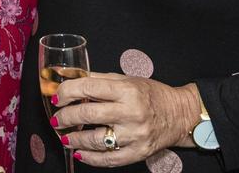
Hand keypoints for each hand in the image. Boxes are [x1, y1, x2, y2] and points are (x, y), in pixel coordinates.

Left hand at [53, 72, 199, 166]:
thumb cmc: (151, 94)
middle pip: (88, 115)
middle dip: (66, 117)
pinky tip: (80, 153)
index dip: (66, 92)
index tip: (57, 98)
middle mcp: (131, 112)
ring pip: (96, 140)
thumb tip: (68, 78)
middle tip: (57, 119)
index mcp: (127, 90)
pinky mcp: (139, 152)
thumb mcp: (126, 79)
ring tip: (64, 137)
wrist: (181, 114)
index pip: (88, 88)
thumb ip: (97, 79)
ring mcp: (136, 135)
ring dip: (74, 139)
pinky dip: (91, 158)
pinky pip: (110, 159)